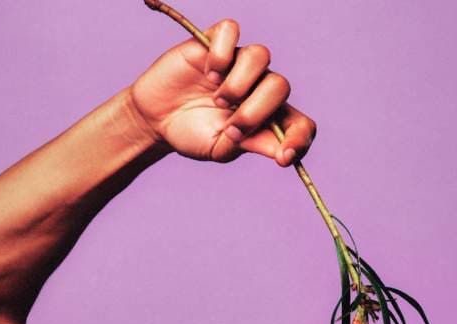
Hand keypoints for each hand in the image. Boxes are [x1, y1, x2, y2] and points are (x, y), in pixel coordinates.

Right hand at [128, 17, 315, 165]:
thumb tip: (282, 151)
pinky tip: (208, 72)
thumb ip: (251, 145)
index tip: (284, 157)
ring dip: (237, 84)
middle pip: (281, 86)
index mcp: (266, 117)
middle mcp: (258, 86)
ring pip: (261, 56)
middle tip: (230, 127)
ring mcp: (238, 63)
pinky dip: (220, 54)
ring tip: (217, 98)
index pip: (299, 123)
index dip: (300, 138)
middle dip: (255, 111)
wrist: (156, 120)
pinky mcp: (216, 43)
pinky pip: (231, 31)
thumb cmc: (191, 134)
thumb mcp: (219, 150)